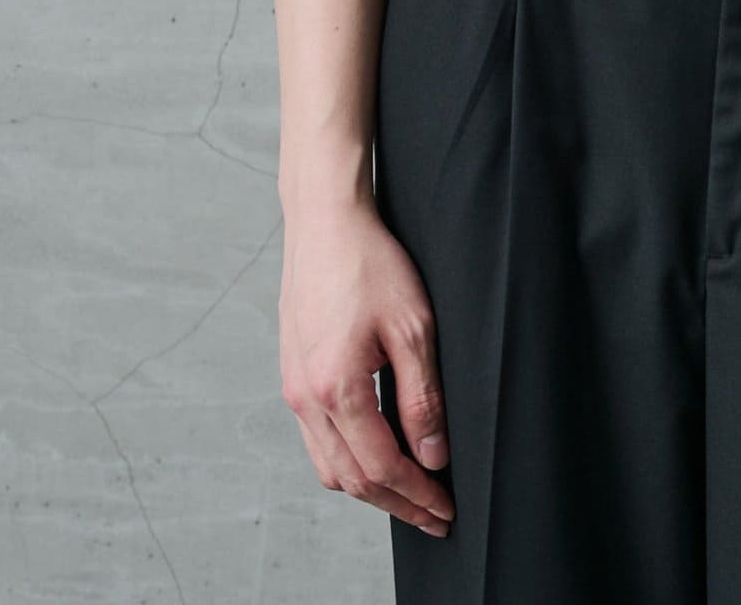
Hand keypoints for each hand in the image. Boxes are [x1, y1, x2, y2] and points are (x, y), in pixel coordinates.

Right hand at [279, 197, 453, 536]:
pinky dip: (348, 459)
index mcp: (337, 389)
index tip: (447, 510)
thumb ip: (423, 397)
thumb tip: (433, 455)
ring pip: (329, 465)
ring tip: (410, 492)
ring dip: (370, 487)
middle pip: (352, 479)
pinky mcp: (293, 375)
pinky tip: (376, 451)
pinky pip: (318, 440)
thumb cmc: (372, 264)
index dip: (418, 496)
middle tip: (435, 516)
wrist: (325, 223)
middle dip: (396, 504)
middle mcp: (307, 398)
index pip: (382, 467)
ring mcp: (294, 389)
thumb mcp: (414, 327)